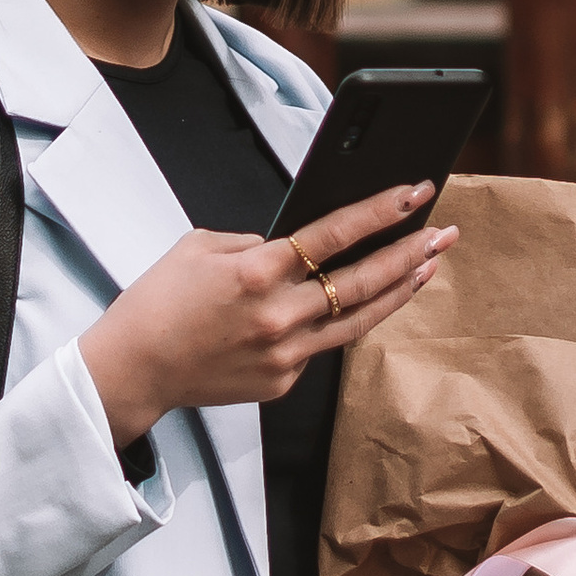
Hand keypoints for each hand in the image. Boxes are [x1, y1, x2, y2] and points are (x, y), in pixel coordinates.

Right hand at [80, 182, 451, 448]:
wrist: (132, 368)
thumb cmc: (158, 301)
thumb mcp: (201, 247)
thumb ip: (256, 244)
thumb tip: (297, 248)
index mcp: (256, 271)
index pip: (334, 234)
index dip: (380, 212)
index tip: (414, 193)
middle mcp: (278, 314)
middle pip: (362, 281)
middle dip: (409, 252)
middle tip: (443, 232)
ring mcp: (285, 354)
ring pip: (359, 320)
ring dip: (399, 291)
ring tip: (428, 267)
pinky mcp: (282, 381)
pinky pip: (320, 346)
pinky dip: (338, 322)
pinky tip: (359, 304)